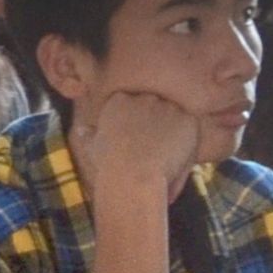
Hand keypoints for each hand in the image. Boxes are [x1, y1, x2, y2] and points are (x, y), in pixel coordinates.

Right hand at [69, 82, 207, 214]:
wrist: (133, 175)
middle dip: (157, 127)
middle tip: (153, 153)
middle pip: (156, 108)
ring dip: (173, 138)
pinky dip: (187, 148)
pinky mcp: (188, 118)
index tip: (135, 143)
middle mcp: (144, 96)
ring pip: (175, 120)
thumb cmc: (109, 165)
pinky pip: (191, 132)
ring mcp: (167, 105)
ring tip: (164, 163)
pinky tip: (175, 163)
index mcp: (119, 99)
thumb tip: (81, 130)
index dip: (136, 126)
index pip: (133, 105)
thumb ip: (89, 135)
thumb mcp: (93, 147)